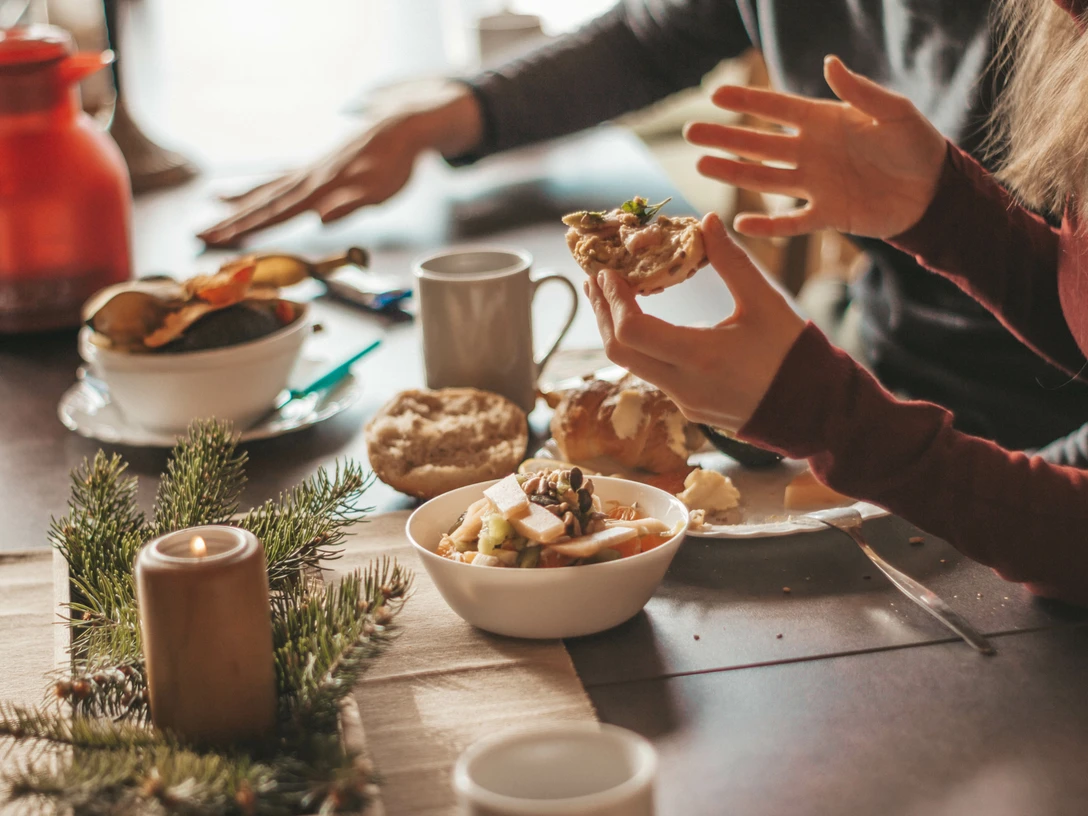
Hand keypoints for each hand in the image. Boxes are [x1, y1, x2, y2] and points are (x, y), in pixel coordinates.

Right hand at [197, 84, 482, 246]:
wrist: (398, 129)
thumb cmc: (392, 164)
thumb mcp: (379, 191)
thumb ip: (349, 204)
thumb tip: (321, 219)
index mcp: (319, 190)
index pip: (276, 214)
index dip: (247, 229)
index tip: (220, 240)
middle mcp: (305, 180)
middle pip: (261, 204)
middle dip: (231, 222)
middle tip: (199, 235)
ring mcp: (306, 173)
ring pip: (263, 192)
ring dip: (235, 206)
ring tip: (207, 214)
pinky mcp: (310, 170)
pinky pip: (273, 181)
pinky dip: (252, 188)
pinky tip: (231, 192)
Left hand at [585, 213, 805, 431]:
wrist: (814, 411)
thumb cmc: (793, 354)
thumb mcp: (765, 302)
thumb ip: (732, 261)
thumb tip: (707, 220)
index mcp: (700, 357)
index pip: (633, 330)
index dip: (612, 300)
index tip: (607, 273)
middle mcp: (683, 386)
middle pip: (620, 351)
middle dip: (603, 313)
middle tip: (596, 281)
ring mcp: (684, 402)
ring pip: (633, 366)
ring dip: (618, 330)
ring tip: (613, 297)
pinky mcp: (689, 409)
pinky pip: (653, 376)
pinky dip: (640, 347)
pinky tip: (645, 324)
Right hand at [684, 55, 946, 239]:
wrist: (935, 192)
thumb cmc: (918, 145)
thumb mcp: (895, 112)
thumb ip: (861, 91)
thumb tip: (829, 63)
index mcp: (824, 121)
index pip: (777, 109)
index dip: (747, 101)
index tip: (715, 95)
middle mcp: (811, 152)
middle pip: (759, 143)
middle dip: (725, 137)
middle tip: (691, 132)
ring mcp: (815, 184)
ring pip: (765, 178)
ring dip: (734, 172)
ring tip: (702, 165)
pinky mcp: (827, 215)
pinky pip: (791, 222)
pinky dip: (768, 225)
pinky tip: (741, 223)